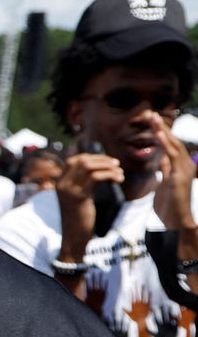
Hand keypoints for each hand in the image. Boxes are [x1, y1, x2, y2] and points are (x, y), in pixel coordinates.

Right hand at [56, 151, 124, 257]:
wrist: (74, 238)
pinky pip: (96, 177)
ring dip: (108, 166)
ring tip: (119, 173)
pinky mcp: (79, 197)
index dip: (93, 157)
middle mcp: (62, 184)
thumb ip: (84, 184)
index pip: (75, 160)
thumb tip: (101, 170)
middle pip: (82, 160)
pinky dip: (110, 175)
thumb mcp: (80, 198)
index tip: (107, 162)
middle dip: (102, 160)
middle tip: (116, 165)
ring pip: (89, 166)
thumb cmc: (80, 219)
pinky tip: (118, 179)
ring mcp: (69, 190)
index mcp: (61, 183)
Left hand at [151, 114, 196, 232]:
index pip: (171, 145)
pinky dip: (165, 144)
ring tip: (153, 119)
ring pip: (173, 145)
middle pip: (173, 141)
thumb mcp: (164, 184)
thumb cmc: (169, 206)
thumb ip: (164, 171)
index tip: (152, 121)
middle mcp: (185, 165)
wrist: (175, 222)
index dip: (162, 132)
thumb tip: (161, 161)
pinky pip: (172, 156)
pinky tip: (159, 134)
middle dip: (162, 127)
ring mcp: (183, 170)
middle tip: (150, 114)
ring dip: (163, 131)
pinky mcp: (179, 176)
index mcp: (180, 167)